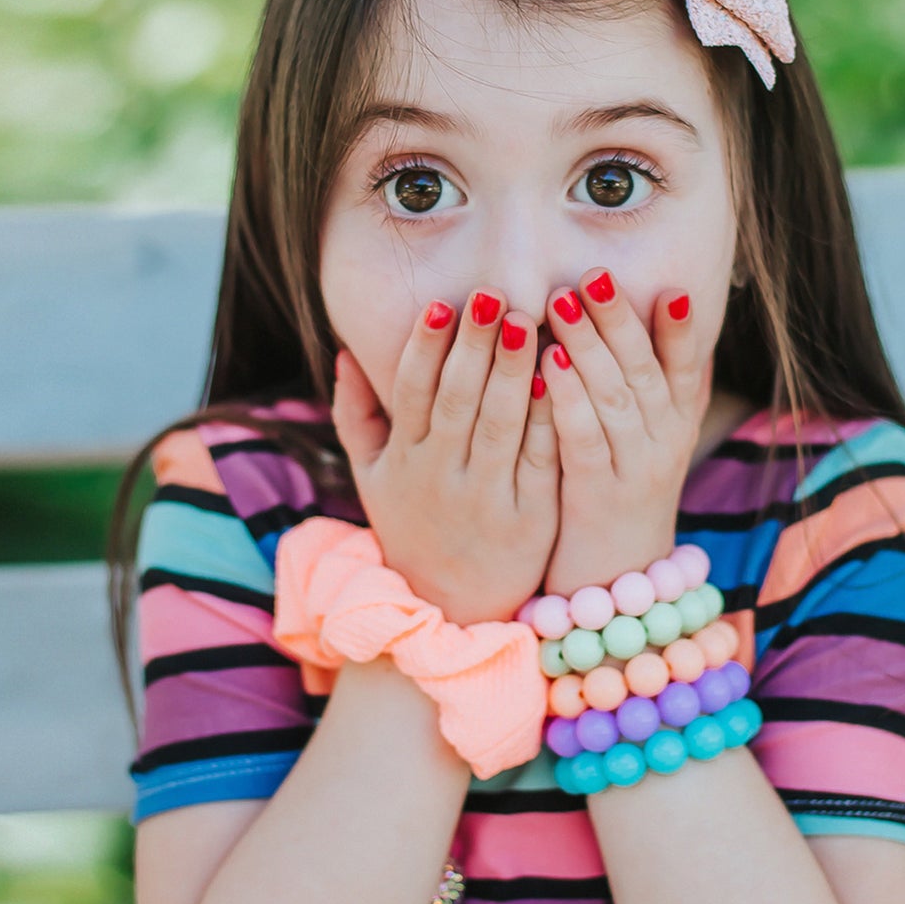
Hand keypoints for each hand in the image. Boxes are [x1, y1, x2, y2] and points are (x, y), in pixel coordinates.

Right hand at [331, 289, 558, 625]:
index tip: (442, 304)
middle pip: (458, 398)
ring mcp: (486, 497)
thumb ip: (355, 414)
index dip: (425, 347)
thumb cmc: (411, 527)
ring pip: (500, 423)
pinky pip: (539, 458)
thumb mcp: (371, 476)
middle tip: (493, 294)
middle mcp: (441, 476)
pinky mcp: (529, 517)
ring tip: (528, 320)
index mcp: (404, 460)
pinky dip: (547, 417)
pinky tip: (560, 377)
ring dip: (513, 370)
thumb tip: (344, 351)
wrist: (450, 609)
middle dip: (475, 344)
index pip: (412, 391)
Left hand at [538, 268, 712, 597]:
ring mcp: (634, 472)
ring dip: (589, 347)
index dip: (680, 332)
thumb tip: (662, 315)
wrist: (611, 587)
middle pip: (645, 373)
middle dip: (619, 321)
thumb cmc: (619, 494)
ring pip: (616, 399)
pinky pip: (584, 439)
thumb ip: (652, 386)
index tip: (671, 289)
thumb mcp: (648, 442)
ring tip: (563, 302)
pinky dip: (568, 398)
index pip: (688, 370)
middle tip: (593, 275)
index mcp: (676, 427)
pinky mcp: (596, 497)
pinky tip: (547, 364)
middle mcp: (663, 445)